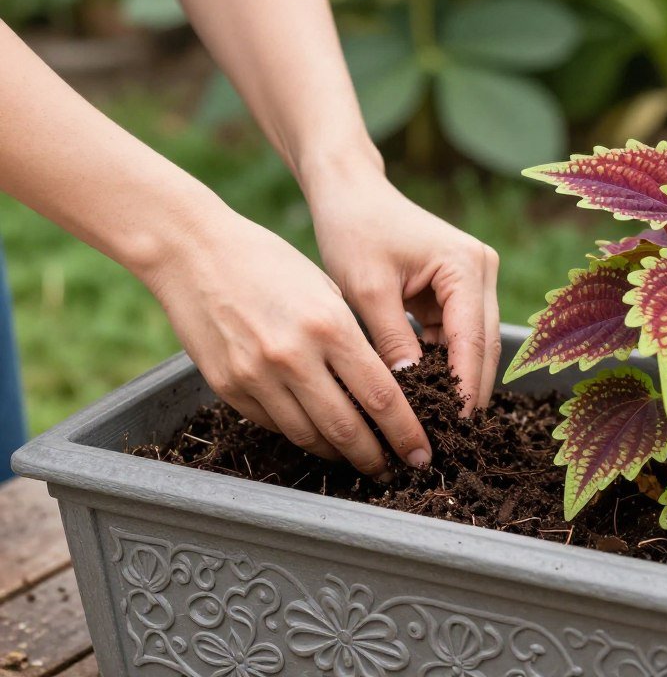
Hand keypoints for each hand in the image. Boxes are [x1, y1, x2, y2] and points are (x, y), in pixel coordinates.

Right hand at [145, 210, 430, 474]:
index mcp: (329, 326)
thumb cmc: (267, 260)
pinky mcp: (228, 387)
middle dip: (377, 458)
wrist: (192, 250)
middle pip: (347, 429)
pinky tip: (317, 432)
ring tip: (359, 456)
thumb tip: (380, 387)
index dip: (406, 432)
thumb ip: (351, 339)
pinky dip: (301, 433)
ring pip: (309, 436)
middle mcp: (293, 357)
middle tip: (395, 469)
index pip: (381, 396)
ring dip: (339, 453)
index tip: (421, 452)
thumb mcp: (324, 288)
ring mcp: (256, 376)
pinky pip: (275, 424)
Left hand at [303, 159, 500, 414]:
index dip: (463, 389)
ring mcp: (474, 280)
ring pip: (473, 347)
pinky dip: (443, 365)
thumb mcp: (367, 289)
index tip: (450, 429)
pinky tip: (427, 396)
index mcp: (466, 265)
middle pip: (483, 347)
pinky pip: (456, 337)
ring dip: (457, 383)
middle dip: (467, 393)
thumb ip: (392, 342)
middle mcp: (481, 271)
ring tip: (437, 426)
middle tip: (448, 440)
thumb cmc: (354, 230)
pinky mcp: (457, 289)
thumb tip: (410, 395)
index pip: (472, 341)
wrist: (349, 192)